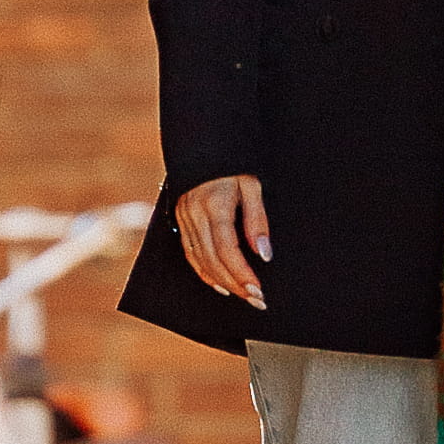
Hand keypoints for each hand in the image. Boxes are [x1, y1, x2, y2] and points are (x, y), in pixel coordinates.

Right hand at [177, 173, 271, 308]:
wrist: (204, 144)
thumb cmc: (232, 164)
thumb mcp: (252, 185)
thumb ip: (257, 220)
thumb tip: (264, 254)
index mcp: (213, 204)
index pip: (227, 249)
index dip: (242, 272)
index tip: (258, 290)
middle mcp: (194, 214)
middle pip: (213, 260)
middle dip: (236, 284)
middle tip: (257, 300)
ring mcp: (184, 218)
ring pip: (200, 260)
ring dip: (222, 282)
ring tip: (244, 295)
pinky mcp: (180, 219)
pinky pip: (190, 253)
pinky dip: (204, 272)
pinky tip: (219, 284)